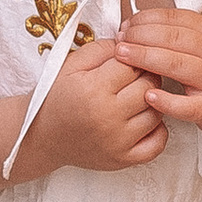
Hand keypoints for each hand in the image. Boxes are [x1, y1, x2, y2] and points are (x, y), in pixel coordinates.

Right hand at [24, 35, 165, 174]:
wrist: (43, 136)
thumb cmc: (58, 98)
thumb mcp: (71, 65)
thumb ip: (101, 48)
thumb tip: (130, 42)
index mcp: (93, 89)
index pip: (132, 64)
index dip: (132, 58)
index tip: (126, 61)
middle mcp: (107, 117)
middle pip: (148, 86)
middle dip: (144, 77)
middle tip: (133, 78)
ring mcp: (117, 142)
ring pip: (157, 113)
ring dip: (151, 102)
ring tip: (135, 98)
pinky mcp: (123, 160)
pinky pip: (158, 143)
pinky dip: (157, 130)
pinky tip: (143, 120)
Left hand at [112, 7, 201, 140]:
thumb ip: (180, 33)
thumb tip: (136, 24)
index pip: (176, 18)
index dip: (147, 19)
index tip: (127, 24)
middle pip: (173, 38)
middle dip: (141, 36)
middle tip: (119, 39)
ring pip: (177, 65)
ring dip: (145, 58)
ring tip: (123, 57)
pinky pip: (186, 105)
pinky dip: (165, 99)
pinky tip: (147, 95)